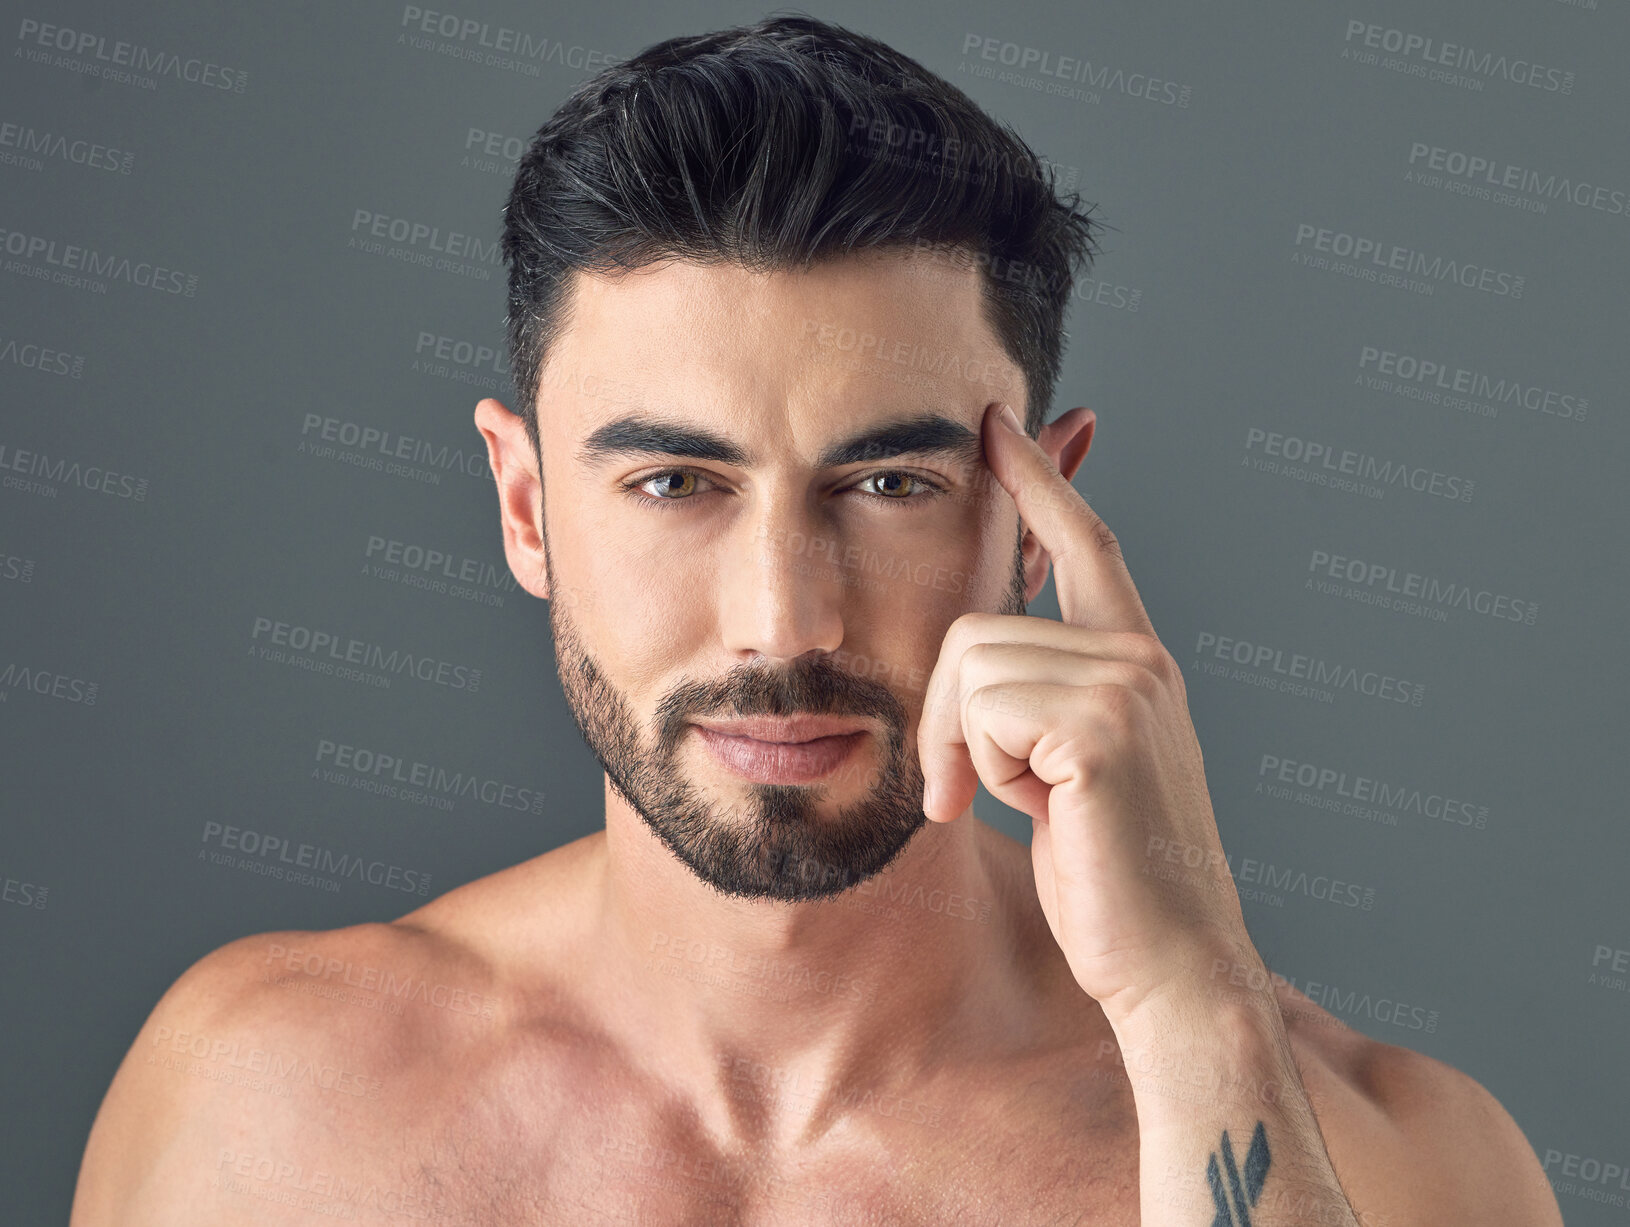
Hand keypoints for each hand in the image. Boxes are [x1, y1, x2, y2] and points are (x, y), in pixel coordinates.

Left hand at [917, 402, 1253, 1027]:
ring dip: (960, 750)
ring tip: (1004, 805)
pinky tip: (1032, 812)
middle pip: (977, 626)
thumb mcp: (1061, 771)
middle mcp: (1139, 658)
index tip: (999, 423)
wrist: (1168, 965)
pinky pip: (981, 709)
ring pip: (969, 665)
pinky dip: (977, 768)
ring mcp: (1128, 686)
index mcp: (1134, 662)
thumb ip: (1031, 704)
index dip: (1038, 481)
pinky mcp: (1102, 727)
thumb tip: (974, 666)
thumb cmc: (1109, 880)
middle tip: (959, 792)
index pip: (1085, 546)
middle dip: (944, 718)